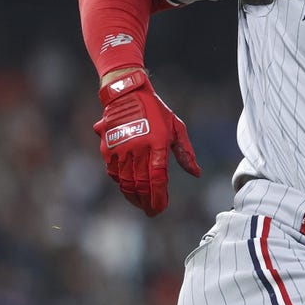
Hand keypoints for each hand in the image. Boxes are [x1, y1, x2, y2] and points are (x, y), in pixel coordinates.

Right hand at [93, 69, 200, 215]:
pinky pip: (113, 173)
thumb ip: (186, 152)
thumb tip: (197, 173)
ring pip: (125, 182)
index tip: (161, 208)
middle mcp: (137, 149)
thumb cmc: (155, 110)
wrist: (127, 93)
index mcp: (157, 144)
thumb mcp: (176, 127)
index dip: (159, 197)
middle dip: (147, 202)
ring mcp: (120, 149)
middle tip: (152, 211)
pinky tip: (128, 188)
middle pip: (141, 184)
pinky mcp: (107, 149)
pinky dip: (121, 183)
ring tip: (141, 204)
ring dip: (133, 196)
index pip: (157, 179)